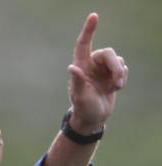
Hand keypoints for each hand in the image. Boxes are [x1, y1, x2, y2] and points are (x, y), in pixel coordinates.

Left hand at [67, 13, 127, 132]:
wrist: (93, 118)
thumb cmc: (83, 108)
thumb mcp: (80, 96)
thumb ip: (78, 81)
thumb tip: (72, 67)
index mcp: (80, 65)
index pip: (84, 44)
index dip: (89, 30)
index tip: (94, 16)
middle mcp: (91, 64)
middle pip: (109, 54)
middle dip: (115, 66)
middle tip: (117, 83)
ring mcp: (102, 68)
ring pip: (118, 61)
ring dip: (120, 75)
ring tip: (115, 88)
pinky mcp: (112, 74)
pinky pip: (123, 69)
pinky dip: (122, 79)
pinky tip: (115, 89)